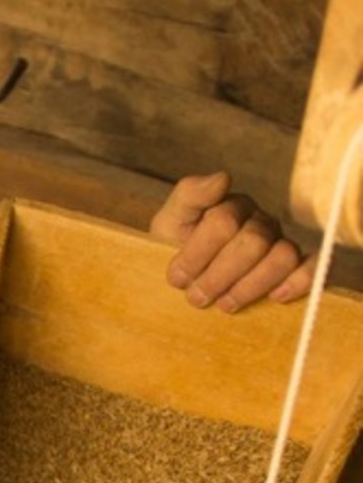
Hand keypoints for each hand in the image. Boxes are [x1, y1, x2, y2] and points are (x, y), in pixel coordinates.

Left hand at [150, 171, 313, 312]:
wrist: (186, 279)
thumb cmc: (176, 249)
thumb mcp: (169, 222)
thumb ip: (189, 195)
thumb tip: (223, 178)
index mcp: (231, 206)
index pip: (223, 223)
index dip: (197, 255)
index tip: (176, 278)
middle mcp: (260, 221)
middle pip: (253, 243)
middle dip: (219, 276)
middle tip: (196, 297)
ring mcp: (280, 243)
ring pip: (282, 257)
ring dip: (249, 286)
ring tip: (224, 304)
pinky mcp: (296, 265)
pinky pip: (313, 266)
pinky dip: (300, 281)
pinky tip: (276, 297)